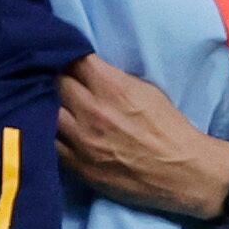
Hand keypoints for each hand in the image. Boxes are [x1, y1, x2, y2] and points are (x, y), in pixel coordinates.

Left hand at [57, 56, 228, 220]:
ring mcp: (82, 142)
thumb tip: (88, 72)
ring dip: (50, 107)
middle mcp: (92, 112)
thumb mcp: (147, 90)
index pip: (73, 59)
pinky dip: (52, 135)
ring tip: (56, 107)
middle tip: (61, 81)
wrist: (182, 172)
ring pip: (46, 113)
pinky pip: (51, 144)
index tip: (68, 58)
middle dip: (58, 79)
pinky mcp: (79, 167)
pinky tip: (59, 132)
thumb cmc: (169, 128)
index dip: (69, 56)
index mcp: (112, 88)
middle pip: (55, 83)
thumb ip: (113, 79)